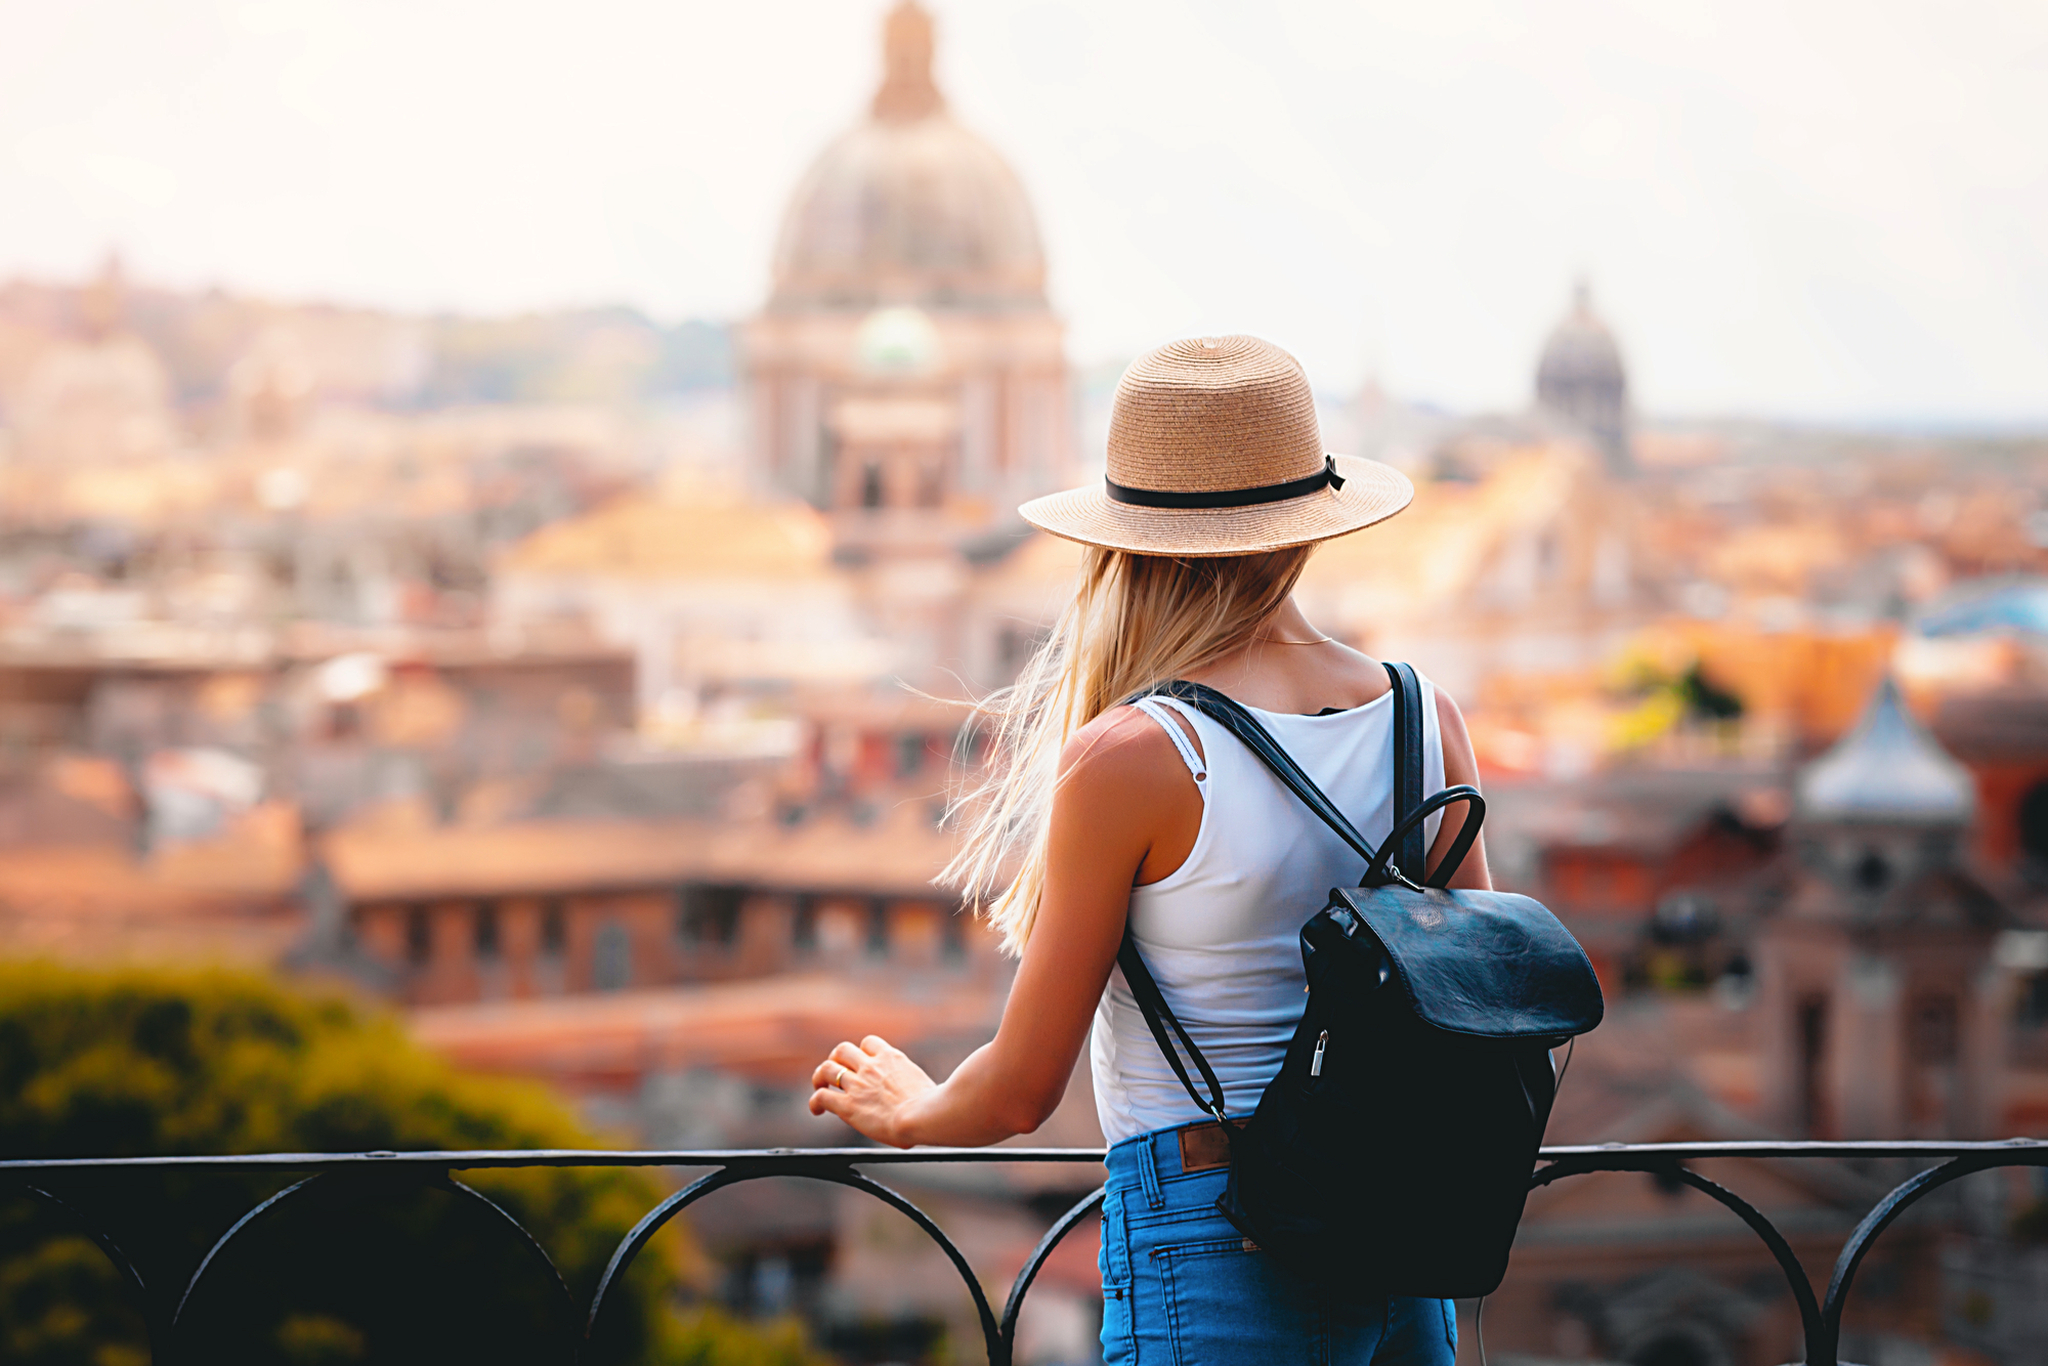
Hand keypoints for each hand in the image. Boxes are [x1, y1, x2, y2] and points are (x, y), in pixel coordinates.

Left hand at [808, 1035, 936, 1147]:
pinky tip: (817, 1110)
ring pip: (826, 1069)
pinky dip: (815, 1102)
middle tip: (835, 1073)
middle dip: (836, 1059)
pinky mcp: (848, 1105)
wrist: (923, 1116)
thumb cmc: (933, 1107)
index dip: (861, 1052)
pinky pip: (821, 1096)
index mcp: (892, 1058)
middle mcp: (871, 1066)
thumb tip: (928, 1098)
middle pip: (842, 1050)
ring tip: (820, 1086)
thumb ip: (916, 1086)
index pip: (869, 1042)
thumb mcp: (927, 1084)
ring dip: (820, 1077)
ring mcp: (858, 1085)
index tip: (862, 1064)